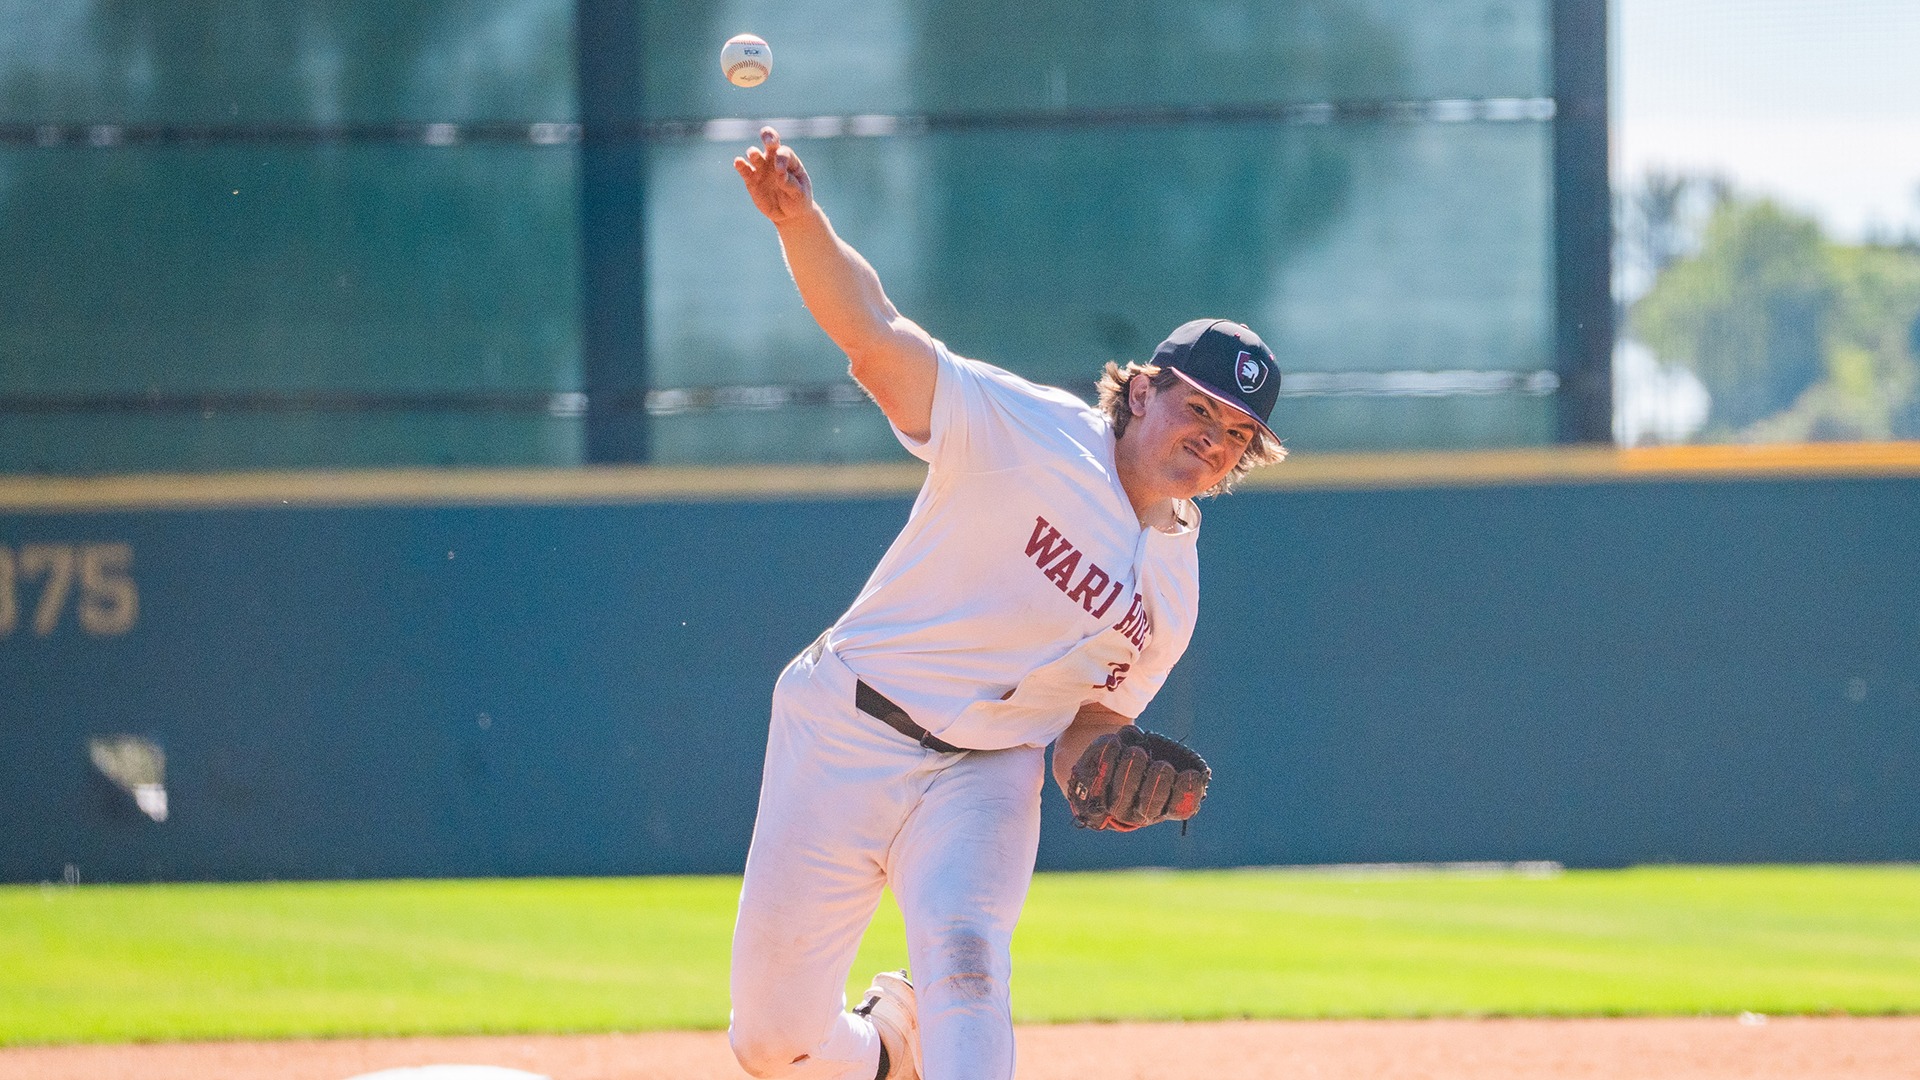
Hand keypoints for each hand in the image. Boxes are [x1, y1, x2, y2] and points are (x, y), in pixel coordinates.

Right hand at [734, 127, 812, 224]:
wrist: (789, 215)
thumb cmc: (798, 200)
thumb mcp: (800, 194)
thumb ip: (791, 184)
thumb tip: (780, 176)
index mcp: (789, 161)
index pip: (784, 152)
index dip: (781, 159)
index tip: (780, 173)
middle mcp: (774, 160)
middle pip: (770, 142)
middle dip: (769, 137)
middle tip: (769, 142)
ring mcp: (762, 168)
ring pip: (755, 155)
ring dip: (753, 153)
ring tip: (753, 154)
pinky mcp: (751, 179)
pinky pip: (744, 170)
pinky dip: (740, 165)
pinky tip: (738, 162)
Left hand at [1064, 727, 1209, 831]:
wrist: (1104, 760)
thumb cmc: (1144, 757)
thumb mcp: (1166, 757)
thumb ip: (1182, 759)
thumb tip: (1193, 766)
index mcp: (1164, 806)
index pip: (1180, 808)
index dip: (1187, 793)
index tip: (1191, 773)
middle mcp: (1136, 812)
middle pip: (1150, 805)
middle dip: (1158, 779)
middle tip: (1160, 764)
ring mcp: (1110, 805)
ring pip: (1122, 794)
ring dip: (1133, 767)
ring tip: (1135, 752)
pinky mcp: (1086, 790)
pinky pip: (1095, 777)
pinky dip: (1107, 755)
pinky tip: (1114, 741)